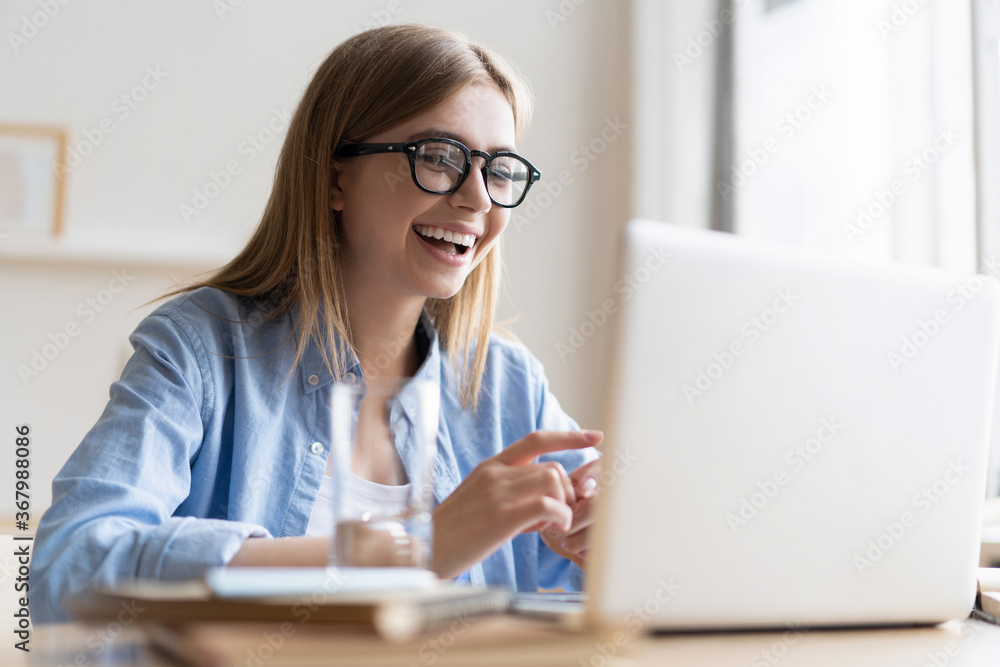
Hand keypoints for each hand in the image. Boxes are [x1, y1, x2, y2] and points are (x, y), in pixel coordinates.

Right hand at [431, 430, 601, 578]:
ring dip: (564, 505)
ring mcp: (499, 493)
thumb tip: (541, 501)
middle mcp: (496, 473)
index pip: (536, 440)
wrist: (422, 550)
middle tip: (559, 516)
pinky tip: (555, 530)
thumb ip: (507, 493)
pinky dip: (561, 517)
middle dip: (567, 491)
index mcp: (490, 467)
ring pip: (554, 480)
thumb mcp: (479, 502)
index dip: (569, 436)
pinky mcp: (502, 516)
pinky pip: (549, 505)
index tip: (596, 436)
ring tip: (551, 526)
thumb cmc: (452, 534)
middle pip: (553, 467)